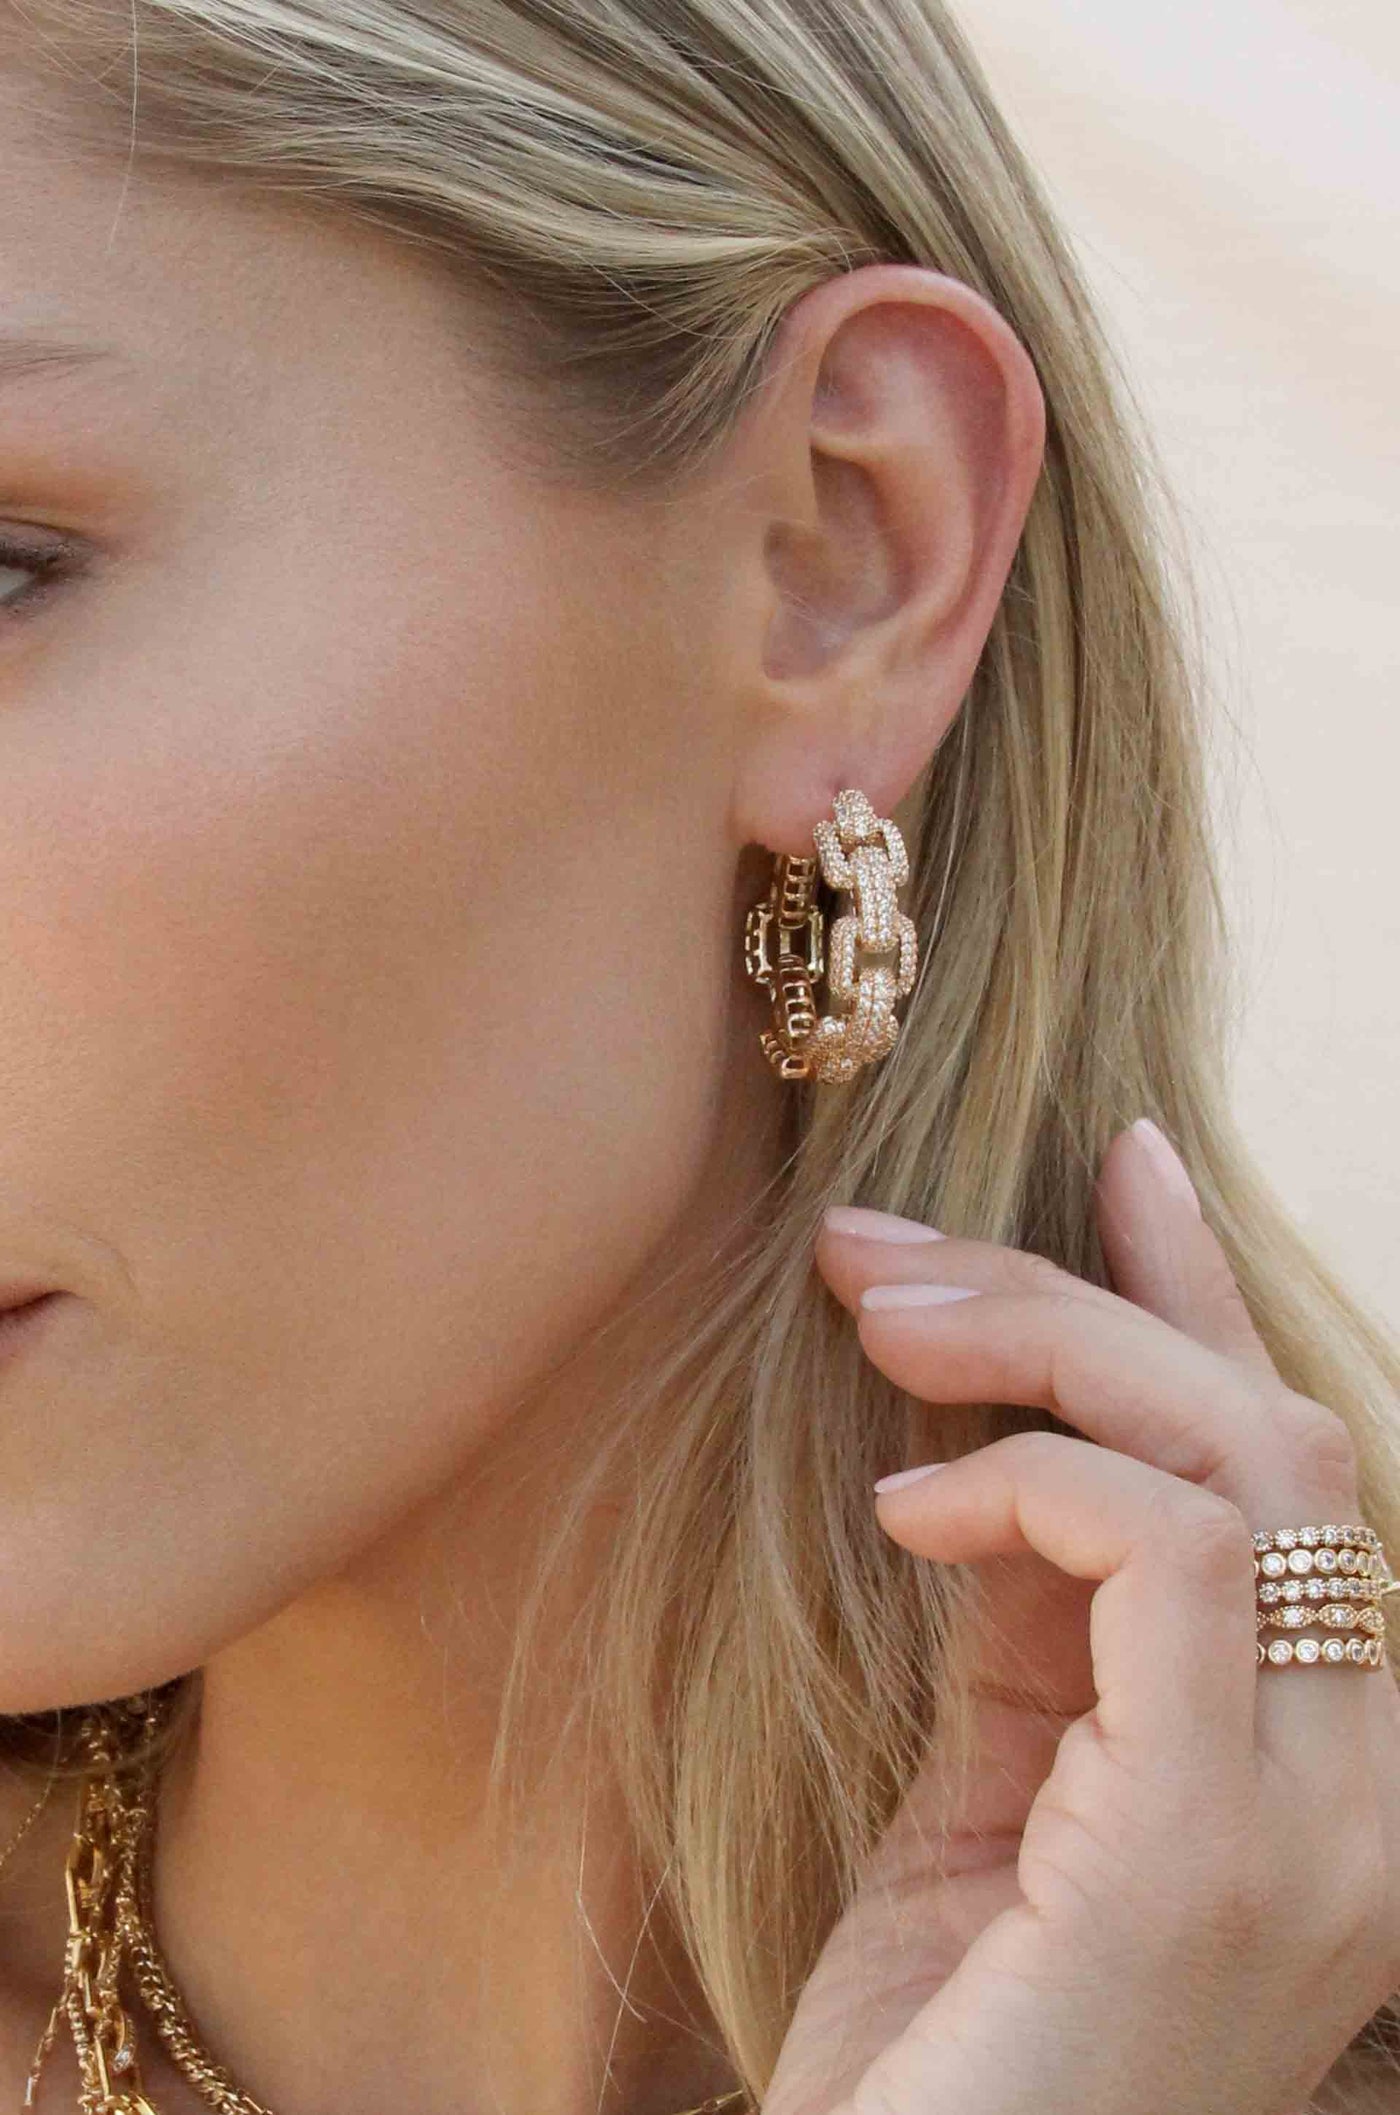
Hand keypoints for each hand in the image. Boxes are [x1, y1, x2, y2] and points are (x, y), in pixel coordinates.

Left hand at [762, 1119, 1399, 2114]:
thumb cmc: (935, 2044)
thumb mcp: (998, 1777)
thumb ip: (1041, 1611)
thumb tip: (1012, 1427)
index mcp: (1319, 1766)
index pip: (1281, 1477)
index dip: (1203, 1297)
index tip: (1117, 1162)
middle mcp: (1370, 1791)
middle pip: (1267, 1433)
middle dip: (1070, 1297)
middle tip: (883, 1258)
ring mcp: (1319, 1824)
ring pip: (1236, 1457)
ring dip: (1039, 1347)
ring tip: (880, 1328)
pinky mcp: (1212, 1849)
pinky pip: (1160, 1554)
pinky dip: (1029, 1487)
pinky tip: (908, 1514)